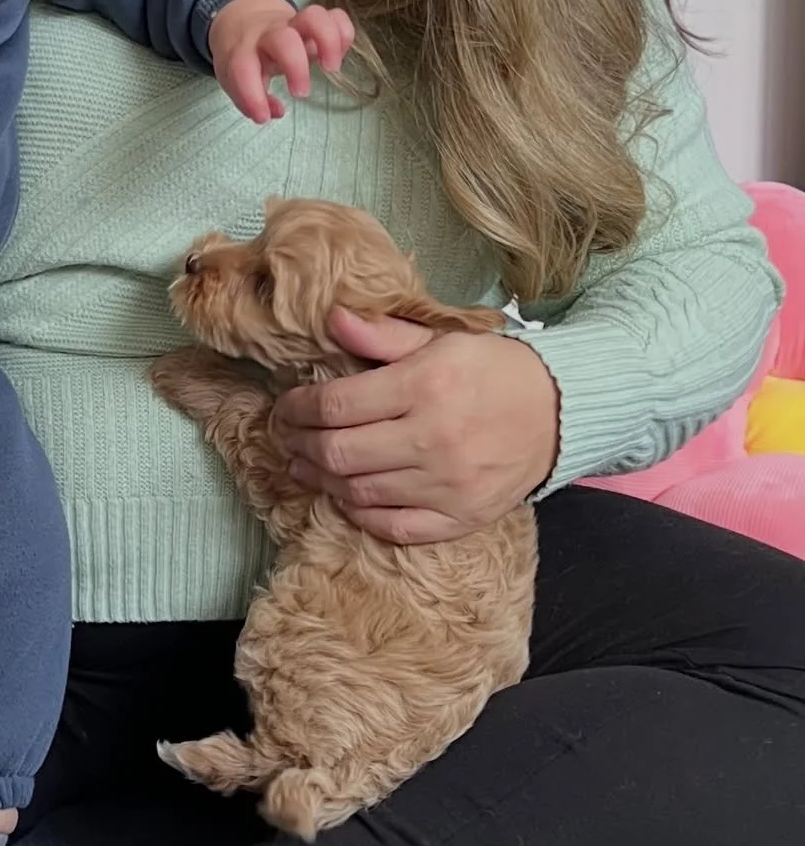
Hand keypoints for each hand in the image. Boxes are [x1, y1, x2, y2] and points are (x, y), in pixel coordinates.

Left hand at [209, 0, 355, 123]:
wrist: (244, 20)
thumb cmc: (245, 57)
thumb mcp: (235, 80)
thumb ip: (249, 101)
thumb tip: (274, 112)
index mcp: (243, 50)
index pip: (243, 68)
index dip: (253, 95)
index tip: (263, 117)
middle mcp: (270, 33)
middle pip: (283, 39)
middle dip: (296, 66)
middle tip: (301, 94)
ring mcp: (294, 23)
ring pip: (315, 17)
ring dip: (329, 41)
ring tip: (332, 68)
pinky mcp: (316, 20)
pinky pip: (336, 16)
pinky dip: (343, 33)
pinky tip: (339, 54)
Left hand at [273, 308, 559, 542]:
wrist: (560, 412)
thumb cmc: (493, 369)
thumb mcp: (441, 340)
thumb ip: (384, 334)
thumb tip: (331, 318)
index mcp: (425, 386)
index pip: (336, 405)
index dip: (298, 408)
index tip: (286, 406)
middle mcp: (433, 439)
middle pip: (338, 453)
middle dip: (300, 445)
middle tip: (287, 438)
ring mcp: (447, 486)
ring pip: (358, 492)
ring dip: (322, 480)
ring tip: (306, 465)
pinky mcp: (461, 518)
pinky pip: (394, 527)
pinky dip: (360, 514)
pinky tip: (345, 496)